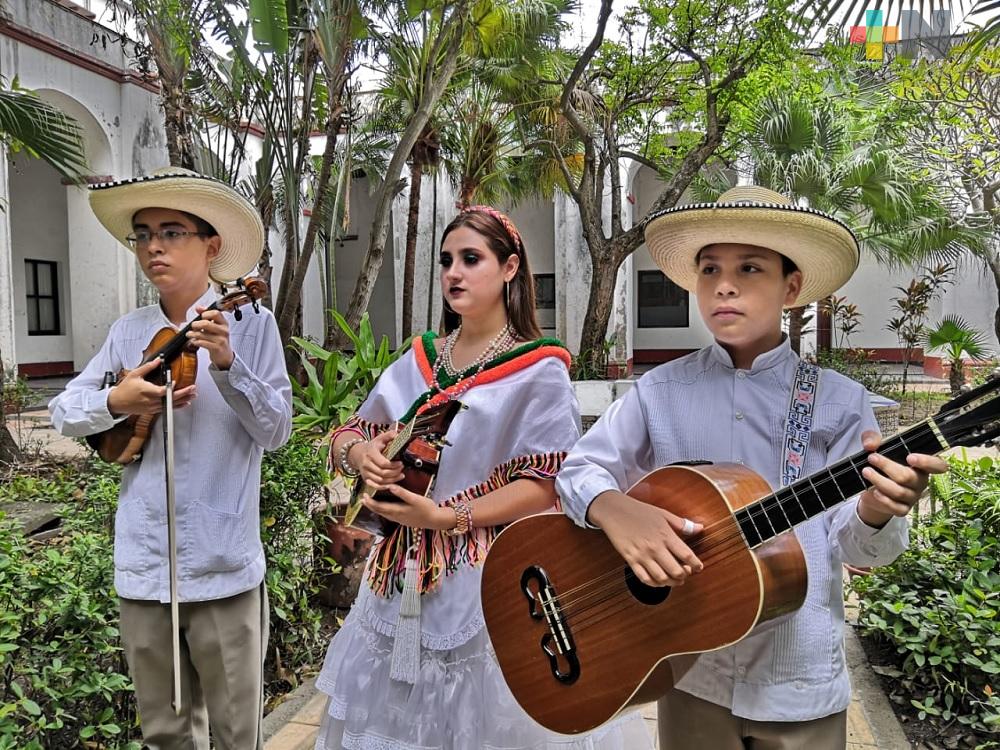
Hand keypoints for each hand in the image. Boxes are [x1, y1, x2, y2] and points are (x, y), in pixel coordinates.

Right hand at [107, 358, 196, 415]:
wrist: (116, 402)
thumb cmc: (124, 389)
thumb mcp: (135, 374)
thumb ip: (148, 367)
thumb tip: (159, 360)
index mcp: (145, 391)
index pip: (160, 391)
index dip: (169, 388)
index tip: (174, 382)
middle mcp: (150, 400)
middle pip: (169, 399)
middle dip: (183, 394)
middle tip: (192, 389)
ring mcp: (152, 407)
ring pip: (170, 405)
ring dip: (183, 400)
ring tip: (193, 395)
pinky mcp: (152, 411)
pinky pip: (167, 409)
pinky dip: (177, 406)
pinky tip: (184, 403)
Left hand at [188, 307, 233, 369]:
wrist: (224, 355)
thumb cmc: (218, 339)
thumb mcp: (215, 326)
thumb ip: (207, 316)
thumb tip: (198, 307)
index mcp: (224, 323)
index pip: (216, 313)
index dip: (206, 313)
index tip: (201, 316)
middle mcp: (224, 330)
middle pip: (206, 323)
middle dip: (196, 324)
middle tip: (193, 326)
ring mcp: (221, 340)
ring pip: (203, 334)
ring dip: (193, 334)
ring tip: (189, 334)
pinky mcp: (217, 348)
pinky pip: (203, 343)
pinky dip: (196, 342)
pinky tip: (194, 341)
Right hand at [351, 429, 404, 488]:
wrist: (357, 454)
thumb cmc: (371, 447)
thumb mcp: (379, 439)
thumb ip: (389, 435)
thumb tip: (397, 434)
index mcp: (371, 454)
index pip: (383, 463)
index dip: (393, 465)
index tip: (401, 463)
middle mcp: (366, 464)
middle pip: (382, 473)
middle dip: (394, 473)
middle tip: (402, 469)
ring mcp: (365, 473)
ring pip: (380, 481)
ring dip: (392, 480)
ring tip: (400, 475)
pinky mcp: (366, 479)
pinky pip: (375, 486)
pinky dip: (384, 487)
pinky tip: (392, 484)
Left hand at [361, 484, 454, 529]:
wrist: (435, 520)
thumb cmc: (426, 508)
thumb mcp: (415, 499)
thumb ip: (402, 493)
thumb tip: (390, 486)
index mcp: (397, 511)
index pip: (379, 507)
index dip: (370, 502)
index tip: (363, 495)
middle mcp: (395, 517)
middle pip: (379, 511)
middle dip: (370, 505)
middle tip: (363, 498)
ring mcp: (399, 519)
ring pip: (383, 513)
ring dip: (376, 507)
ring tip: (370, 502)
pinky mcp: (403, 519)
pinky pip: (388, 514)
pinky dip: (383, 509)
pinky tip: (384, 506)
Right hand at [588, 491, 703, 586]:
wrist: (614, 510)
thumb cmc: (639, 511)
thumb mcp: (663, 514)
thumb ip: (683, 524)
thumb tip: (700, 528)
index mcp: (665, 535)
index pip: (686, 555)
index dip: (696, 565)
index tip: (698, 567)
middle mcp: (655, 547)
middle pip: (676, 571)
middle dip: (685, 576)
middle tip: (686, 573)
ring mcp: (642, 555)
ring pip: (661, 578)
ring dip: (671, 582)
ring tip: (674, 578)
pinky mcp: (630, 559)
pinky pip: (644, 578)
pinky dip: (654, 583)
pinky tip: (658, 579)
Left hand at [857, 430, 948, 527]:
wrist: (870, 488)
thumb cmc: (880, 463)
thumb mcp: (875, 446)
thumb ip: (872, 439)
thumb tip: (869, 445)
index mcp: (921, 465)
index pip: (938, 465)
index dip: (928, 462)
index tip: (910, 457)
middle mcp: (920, 481)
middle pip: (908, 477)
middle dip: (887, 466)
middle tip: (871, 458)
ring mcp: (913, 497)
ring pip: (899, 492)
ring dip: (880, 481)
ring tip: (866, 472)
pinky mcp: (902, 509)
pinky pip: (896, 507)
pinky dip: (884, 500)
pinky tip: (874, 491)